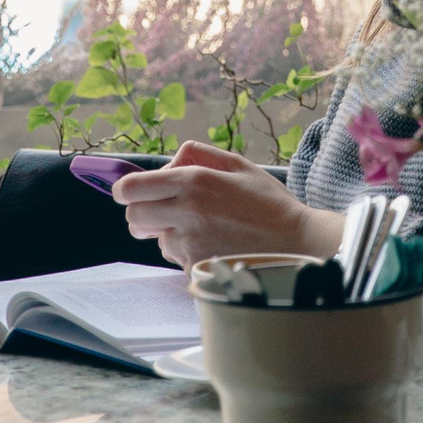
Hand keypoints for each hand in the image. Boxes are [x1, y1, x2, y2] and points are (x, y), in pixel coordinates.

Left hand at [113, 140, 345, 268]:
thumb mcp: (238, 164)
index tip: (129, 193)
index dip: (125, 191)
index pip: (133, 188)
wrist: (298, 244)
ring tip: (203, 230)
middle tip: (160, 214)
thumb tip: (167, 163)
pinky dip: (188, 254)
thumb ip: (198, 154)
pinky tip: (215, 246)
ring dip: (170, 235)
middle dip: (141, 215)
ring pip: (157, 240)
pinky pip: (177, 260)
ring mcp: (191, 243)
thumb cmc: (269, 204)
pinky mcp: (197, 267)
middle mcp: (187, 212)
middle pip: (134, 217)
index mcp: (194, 181)